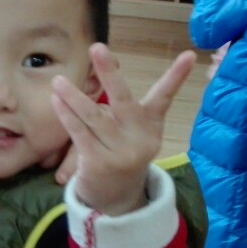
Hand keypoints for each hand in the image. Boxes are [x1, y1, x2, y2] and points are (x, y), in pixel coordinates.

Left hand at [51, 43, 195, 214]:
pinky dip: (66, 116)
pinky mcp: (99, 164)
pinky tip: (56, 101)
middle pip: (123, 100)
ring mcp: (119, 152)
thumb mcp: (133, 132)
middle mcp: (139, 138)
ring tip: (58, 80)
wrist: (117, 200)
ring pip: (93, 117)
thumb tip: (108, 67)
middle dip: (110, 72)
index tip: (190, 55)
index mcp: (150, 125)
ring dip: (73, 97)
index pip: (165, 96)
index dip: (177, 76)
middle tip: (97, 47)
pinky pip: (79, 134)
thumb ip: (125, 107)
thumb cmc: (121, 154)